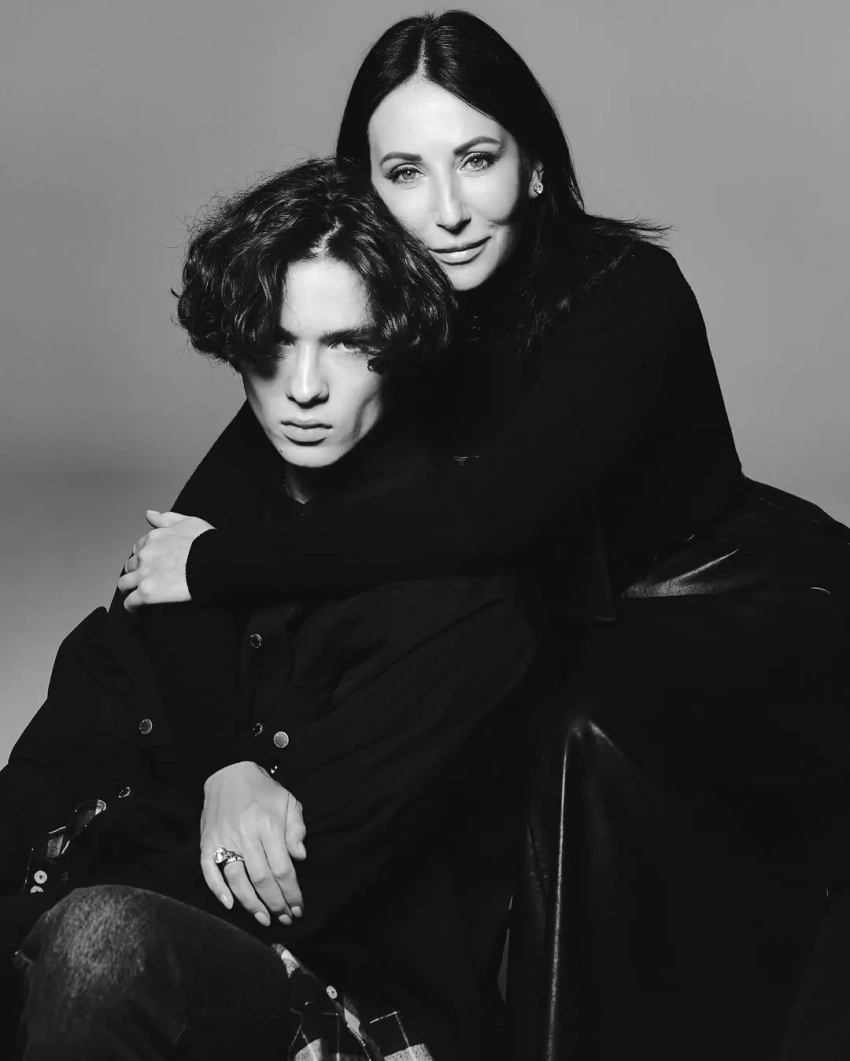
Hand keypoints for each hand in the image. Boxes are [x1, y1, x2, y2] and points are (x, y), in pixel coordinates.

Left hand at [118, 510, 212, 610]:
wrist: (215, 562)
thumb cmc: (206, 543)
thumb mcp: (188, 522)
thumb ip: (166, 518)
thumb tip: (149, 515)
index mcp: (153, 538)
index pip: (139, 548)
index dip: (144, 557)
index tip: (151, 564)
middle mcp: (145, 555)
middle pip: (130, 566)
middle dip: (136, 572)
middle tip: (147, 579)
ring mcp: (144, 574)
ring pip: (124, 584)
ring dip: (129, 589)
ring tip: (137, 594)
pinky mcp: (147, 593)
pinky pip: (130, 602)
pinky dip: (131, 606)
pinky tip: (136, 609)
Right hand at [200, 761, 306, 927]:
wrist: (229, 771)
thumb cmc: (263, 790)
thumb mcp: (288, 801)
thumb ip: (297, 829)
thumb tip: (300, 857)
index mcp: (268, 825)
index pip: (283, 868)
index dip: (291, 892)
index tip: (298, 908)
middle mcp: (245, 835)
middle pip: (262, 879)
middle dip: (276, 903)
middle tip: (285, 918)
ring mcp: (224, 840)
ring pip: (237, 880)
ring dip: (251, 904)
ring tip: (264, 919)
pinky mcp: (207, 842)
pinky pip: (210, 871)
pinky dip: (218, 890)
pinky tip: (229, 905)